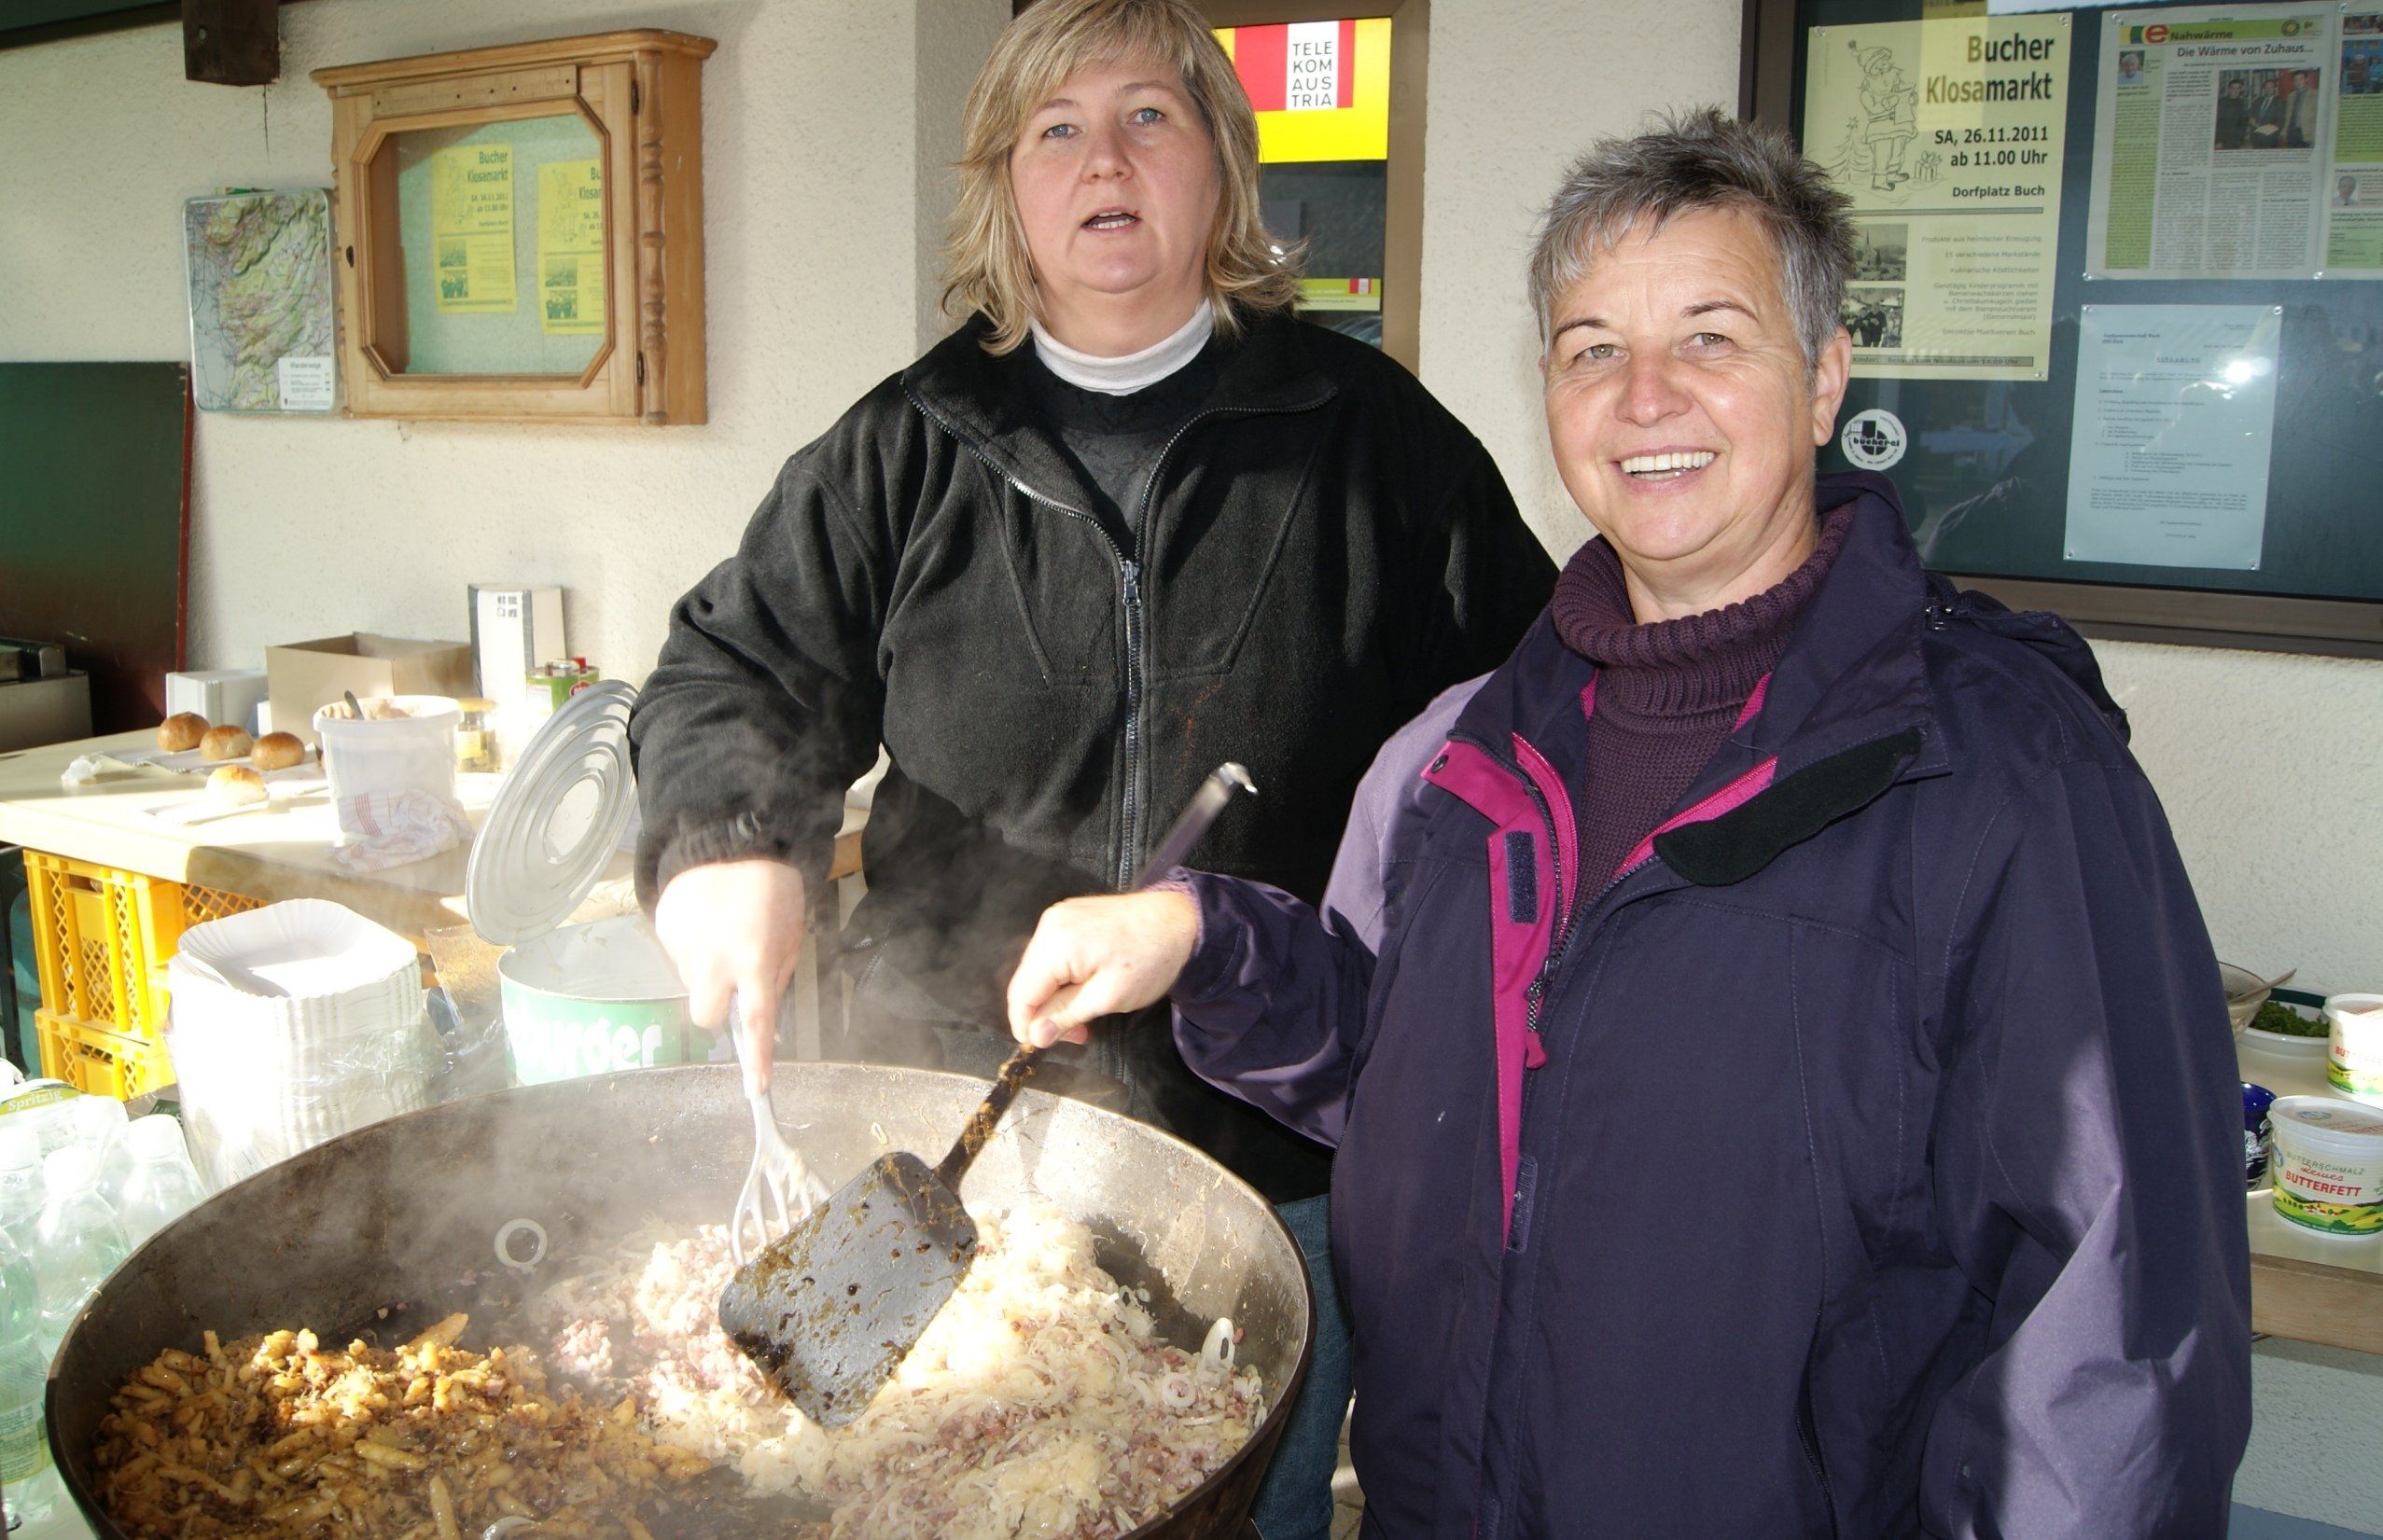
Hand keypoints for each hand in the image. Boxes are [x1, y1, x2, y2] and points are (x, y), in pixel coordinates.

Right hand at [653, 859, 806, 1093]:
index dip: (757, 1060)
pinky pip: (678, 954)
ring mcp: (683, 947)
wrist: (730, 838)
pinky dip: (692, 945)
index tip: (757, 1089)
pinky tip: (705, 918)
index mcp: (754, 962)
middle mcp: (713, 961)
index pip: (757, 1024)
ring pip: (692, 982)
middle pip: (705, 1016)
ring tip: (723, 931)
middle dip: (718, 1008)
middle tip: (733, 982)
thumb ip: (777, 976)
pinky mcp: (663, 930)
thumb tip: (767, 1014)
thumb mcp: (791, 932)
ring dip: (707, 970)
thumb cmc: (772, 885)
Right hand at [1006, 890, 1198, 1048]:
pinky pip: (1053, 955)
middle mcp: (1049, 925)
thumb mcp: (1108, 997)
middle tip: (1076, 1034)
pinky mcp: (1069, 917)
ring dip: (1055, 997)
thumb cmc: (1150, 959)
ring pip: (1039, 970)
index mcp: (1055, 944)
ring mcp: (1058, 918)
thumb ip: (1065, 1015)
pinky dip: (1063, 977)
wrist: (1179, 920)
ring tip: (1084, 1015)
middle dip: (1045, 1013)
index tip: (1041, 1048)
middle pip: (1028, 982)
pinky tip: (1084, 989)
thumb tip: (1034, 1036)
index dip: (1026, 1026)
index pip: (1021, 994)